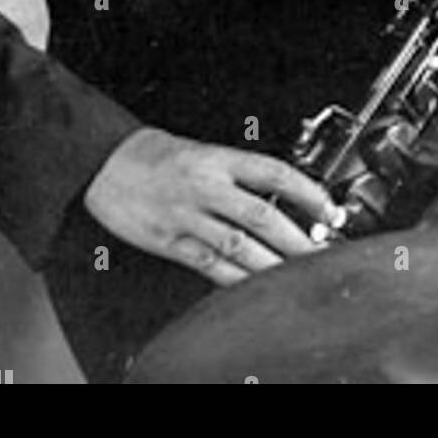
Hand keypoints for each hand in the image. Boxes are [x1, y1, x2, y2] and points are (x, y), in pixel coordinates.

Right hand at [83, 127, 341, 286]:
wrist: (108, 161)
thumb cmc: (158, 155)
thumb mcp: (204, 151)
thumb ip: (239, 173)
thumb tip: (281, 195)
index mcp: (219, 159)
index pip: (275, 173)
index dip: (308, 192)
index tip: (329, 210)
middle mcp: (207, 187)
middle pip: (262, 216)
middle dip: (298, 238)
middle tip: (322, 252)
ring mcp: (189, 216)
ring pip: (240, 245)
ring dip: (273, 263)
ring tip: (297, 274)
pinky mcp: (171, 242)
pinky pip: (210, 265)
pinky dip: (235, 278)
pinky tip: (254, 286)